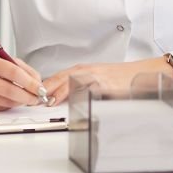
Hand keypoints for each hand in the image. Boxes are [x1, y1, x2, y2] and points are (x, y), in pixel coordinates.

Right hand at [0, 53, 44, 110]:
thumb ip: (19, 68)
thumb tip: (37, 81)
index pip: (13, 72)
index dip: (29, 82)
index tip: (40, 87)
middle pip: (10, 90)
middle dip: (28, 96)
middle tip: (38, 97)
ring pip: (6, 102)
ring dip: (21, 102)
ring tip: (28, 98)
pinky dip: (10, 105)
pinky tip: (13, 100)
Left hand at [42, 57, 172, 104]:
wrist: (139, 74)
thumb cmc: (118, 77)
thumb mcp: (94, 78)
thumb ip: (77, 84)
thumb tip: (58, 97)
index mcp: (82, 70)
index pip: (58, 76)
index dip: (45, 86)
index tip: (33, 95)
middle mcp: (87, 71)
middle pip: (62, 78)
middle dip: (48, 89)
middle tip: (36, 100)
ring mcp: (96, 77)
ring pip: (74, 82)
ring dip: (61, 92)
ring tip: (50, 102)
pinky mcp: (107, 85)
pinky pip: (91, 89)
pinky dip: (81, 95)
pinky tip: (74, 101)